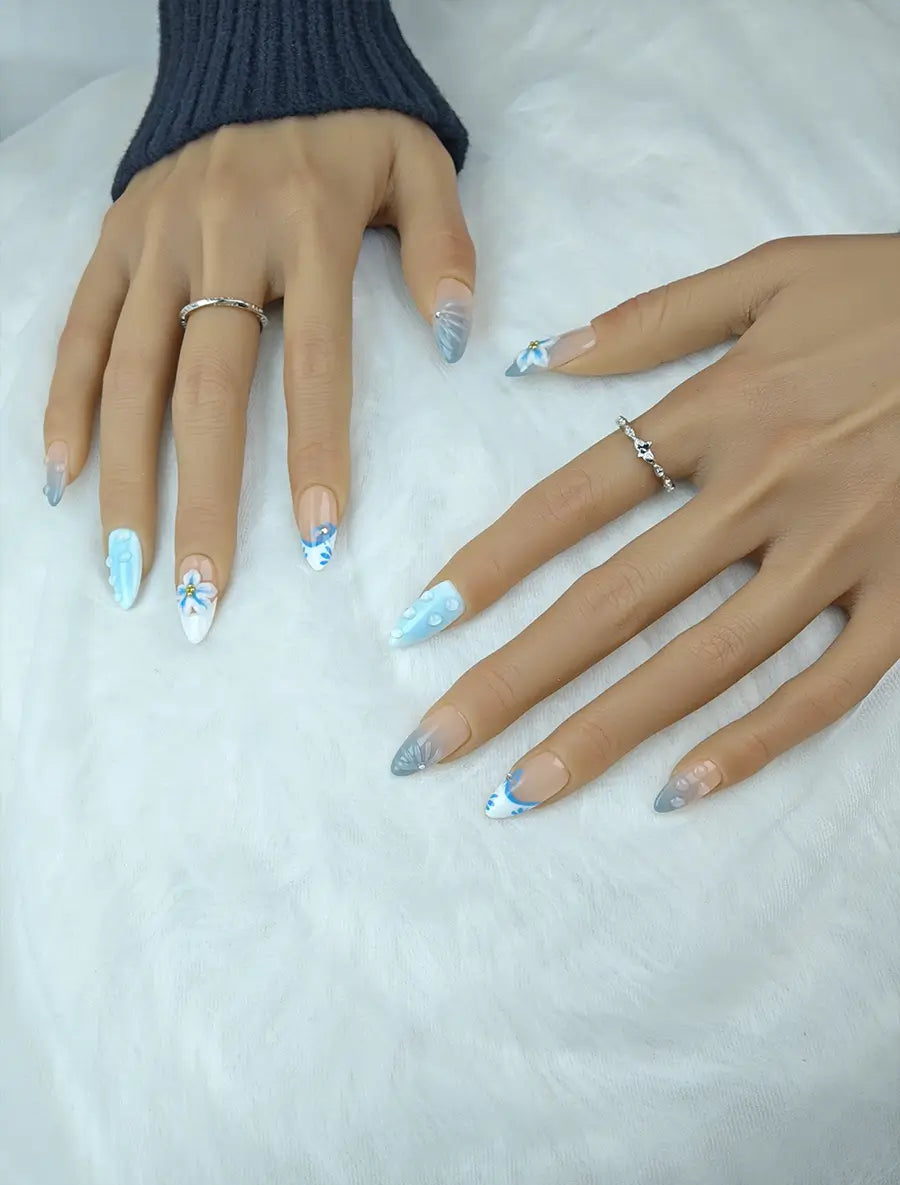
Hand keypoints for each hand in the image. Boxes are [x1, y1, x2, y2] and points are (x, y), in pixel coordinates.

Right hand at [42, 111, 474, 638]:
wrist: (261, 51)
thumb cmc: (350, 127)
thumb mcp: (419, 163)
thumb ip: (443, 245)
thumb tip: (453, 338)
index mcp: (310, 226)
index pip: (315, 362)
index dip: (315, 454)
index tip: (317, 543)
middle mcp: (223, 238)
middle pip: (206, 390)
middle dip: (201, 500)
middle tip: (201, 595)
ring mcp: (158, 241)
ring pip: (131, 374)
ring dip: (124, 478)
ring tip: (127, 569)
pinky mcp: (115, 238)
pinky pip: (79, 328)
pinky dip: (65, 403)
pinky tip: (62, 479)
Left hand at [388, 234, 899, 815]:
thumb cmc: (895, 290)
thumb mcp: (772, 271)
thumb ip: (649, 318)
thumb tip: (533, 361)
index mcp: (722, 410)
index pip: (575, 500)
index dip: (492, 564)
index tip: (421, 624)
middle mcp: (769, 489)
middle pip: (617, 601)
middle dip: (515, 678)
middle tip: (432, 746)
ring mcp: (845, 550)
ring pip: (708, 662)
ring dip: (608, 732)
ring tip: (524, 792)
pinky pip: (831, 688)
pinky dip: (758, 742)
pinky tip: (681, 790)